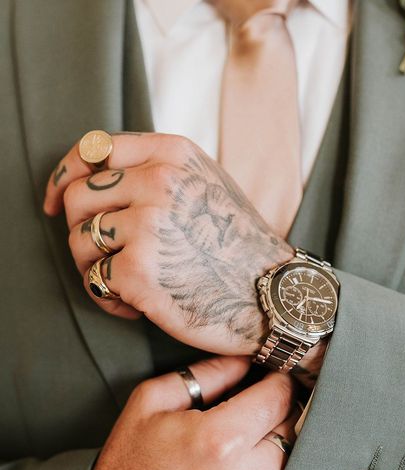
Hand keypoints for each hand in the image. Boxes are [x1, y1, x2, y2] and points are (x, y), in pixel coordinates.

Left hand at [43, 133, 294, 354]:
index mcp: (174, 155)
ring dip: (94, 269)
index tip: (55, 202)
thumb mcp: (208, 185)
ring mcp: (147, 226)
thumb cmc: (239, 247)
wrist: (273, 296)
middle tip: (106, 258)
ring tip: (126, 286)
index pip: (95, 150)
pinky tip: (136, 308)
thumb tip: (92, 177)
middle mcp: (159, 183)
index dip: (65, 176)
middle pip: (78, 198)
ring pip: (79, 242)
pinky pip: (94, 281)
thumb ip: (157, 171)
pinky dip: (108, 300)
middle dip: (81, 231)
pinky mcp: (138, 271)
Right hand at [86, 355, 300, 469]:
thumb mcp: (152, 401)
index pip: (280, 396)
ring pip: (298, 465)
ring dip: (281, 451)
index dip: (277, 382)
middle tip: (256, 413)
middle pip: (295, 429)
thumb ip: (206, 374)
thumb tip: (245, 361)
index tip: (271, 381)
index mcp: (219, 441)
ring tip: (247, 449)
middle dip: (279, 413)